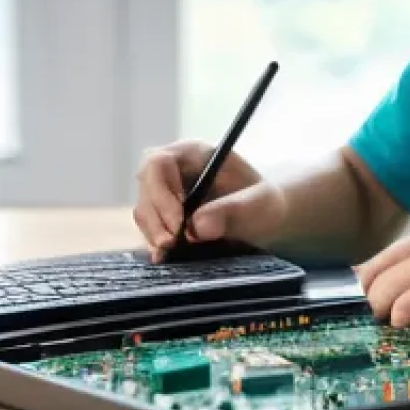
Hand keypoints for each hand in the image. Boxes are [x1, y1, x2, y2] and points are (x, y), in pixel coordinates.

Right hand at [133, 140, 285, 259]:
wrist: (263, 218)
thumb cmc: (265, 204)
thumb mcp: (259, 203)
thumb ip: (233, 209)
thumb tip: (196, 226)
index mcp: (194, 153)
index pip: (159, 163)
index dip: (161, 192)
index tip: (177, 221)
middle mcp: (175, 168)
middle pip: (146, 187)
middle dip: (155, 218)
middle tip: (170, 244)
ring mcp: (167, 191)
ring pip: (144, 209)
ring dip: (152, 232)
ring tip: (170, 251)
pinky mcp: (164, 213)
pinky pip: (149, 226)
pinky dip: (154, 242)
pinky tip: (163, 257)